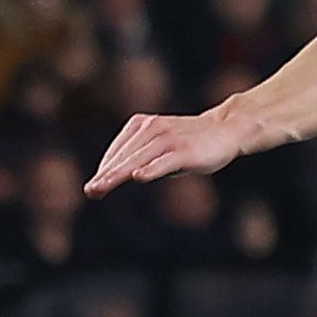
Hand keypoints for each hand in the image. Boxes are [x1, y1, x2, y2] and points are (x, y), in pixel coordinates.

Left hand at [86, 109, 254, 196]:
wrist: (226, 129)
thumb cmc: (189, 142)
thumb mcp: (160, 146)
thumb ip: (138, 158)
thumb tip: (110, 178)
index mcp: (142, 125)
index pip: (118, 150)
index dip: (104, 169)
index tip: (92, 188)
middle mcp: (153, 129)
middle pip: (124, 156)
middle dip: (106, 175)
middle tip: (90, 191)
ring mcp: (169, 139)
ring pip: (139, 159)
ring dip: (118, 174)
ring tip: (102, 187)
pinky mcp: (185, 150)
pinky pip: (165, 160)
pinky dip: (152, 168)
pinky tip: (138, 177)